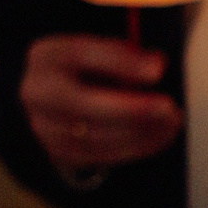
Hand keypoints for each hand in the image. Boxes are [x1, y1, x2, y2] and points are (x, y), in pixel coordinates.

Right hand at [21, 34, 181, 176]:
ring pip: (92, 136)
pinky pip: (99, 155)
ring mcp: (43, 126)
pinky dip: (134, 148)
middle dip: (129, 108)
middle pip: (79, 104)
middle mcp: (35, 91)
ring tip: (172, 121)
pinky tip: (159, 136)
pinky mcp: (58, 151)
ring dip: (139, 132)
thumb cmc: (88, 69)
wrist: (56, 96)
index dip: (119, 63)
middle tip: (167, 108)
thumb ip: (125, 55)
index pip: (79, 55)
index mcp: (46, 56)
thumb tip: (154, 67)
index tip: (158, 70)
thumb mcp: (100, 51)